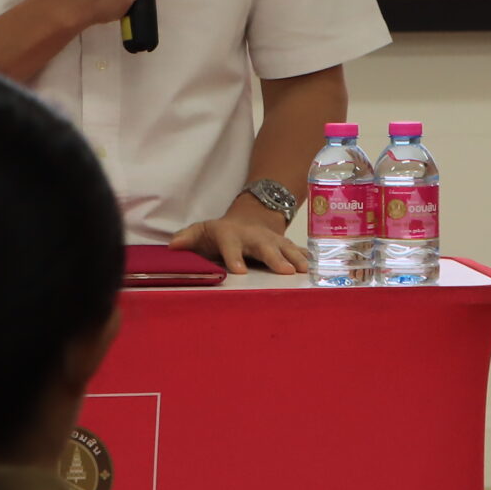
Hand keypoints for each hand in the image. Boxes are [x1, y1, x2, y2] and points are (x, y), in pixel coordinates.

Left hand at [170, 199, 303, 275]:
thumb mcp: (203, 231)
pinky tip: (317, 268)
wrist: (250, 217)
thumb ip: (188, 238)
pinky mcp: (286, 245)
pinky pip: (299, 251)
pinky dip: (309, 258)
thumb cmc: (222, 233)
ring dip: (296, 258)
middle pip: (265, 247)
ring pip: (286, 248)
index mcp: (231, 235)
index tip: (239, 272)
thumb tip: (172, 246)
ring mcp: (273, 240)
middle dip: (275, 258)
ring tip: (305, 270)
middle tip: (285, 272)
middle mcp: (254, 237)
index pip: (231, 246)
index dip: (234, 258)